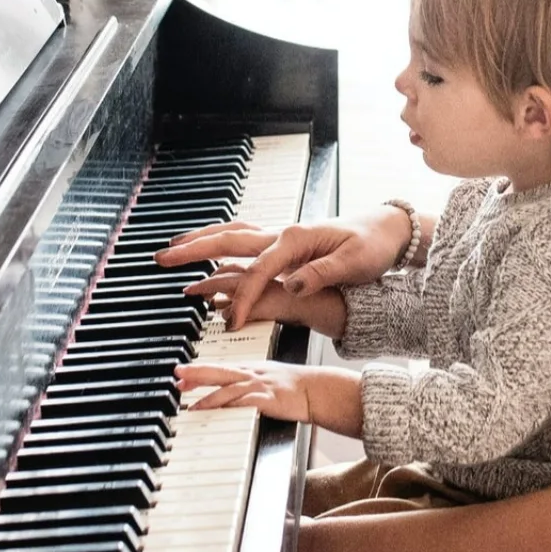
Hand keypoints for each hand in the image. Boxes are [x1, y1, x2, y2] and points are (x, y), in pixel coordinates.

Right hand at [156, 205, 414, 328]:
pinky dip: (219, 241)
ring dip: (201, 240)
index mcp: (297, 239)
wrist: (387, 229)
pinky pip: (243, 239)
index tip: (233, 322)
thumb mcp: (355, 263)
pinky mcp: (283, 241)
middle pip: (230, 240)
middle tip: (163, 259)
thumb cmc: (372, 245)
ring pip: (232, 234)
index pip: (258, 271)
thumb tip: (294, 282)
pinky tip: (207, 248)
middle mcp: (283, 233)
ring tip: (173, 248)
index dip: (243, 297)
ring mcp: (281, 235)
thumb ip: (322, 272)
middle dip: (194, 250)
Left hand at [175, 361, 362, 436]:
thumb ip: (251, 385)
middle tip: (177, 375)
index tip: (181, 374)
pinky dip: (229, 409)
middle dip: (196, 373)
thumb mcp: (270, 380)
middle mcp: (253, 374)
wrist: (320, 390)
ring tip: (191, 408)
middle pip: (219, 372)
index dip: (199, 370)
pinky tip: (219, 415)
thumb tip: (234, 395)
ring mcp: (261, 386)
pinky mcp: (269, 400)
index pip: (220, 367)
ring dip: (208, 398)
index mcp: (252, 368)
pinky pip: (245, 404)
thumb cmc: (297, 387)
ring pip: (228, 390)